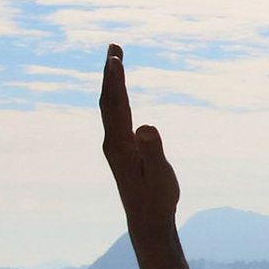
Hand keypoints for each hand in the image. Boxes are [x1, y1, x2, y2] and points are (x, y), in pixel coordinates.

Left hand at [100, 44, 179, 228]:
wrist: (147, 221)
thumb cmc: (157, 199)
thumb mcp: (161, 176)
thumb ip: (154, 152)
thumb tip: (145, 128)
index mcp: (120, 145)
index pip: (116, 105)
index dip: (116, 81)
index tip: (115, 58)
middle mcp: (112, 142)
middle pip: (108, 101)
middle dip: (111, 73)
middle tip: (114, 47)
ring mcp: (114, 146)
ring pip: (109, 107)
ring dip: (112, 83)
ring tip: (116, 62)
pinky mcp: (120, 150)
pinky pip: (115, 116)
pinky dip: (116, 98)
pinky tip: (120, 95)